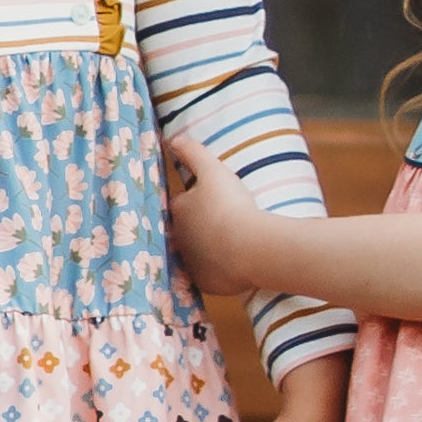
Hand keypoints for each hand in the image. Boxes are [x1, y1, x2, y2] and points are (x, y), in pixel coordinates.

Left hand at [163, 130, 291, 297]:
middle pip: (186, 230)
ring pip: (198, 253)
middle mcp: (179, 239)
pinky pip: (211, 274)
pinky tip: (233, 263)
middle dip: (198, 226)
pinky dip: (219, 269)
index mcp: (178, 211)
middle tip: (221, 220)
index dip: (192, 200)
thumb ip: (192, 152)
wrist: (249, 246)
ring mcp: (192, 263)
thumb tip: (172, 139)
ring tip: (230, 242)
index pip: (180, 203)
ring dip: (208, 248)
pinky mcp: (206, 282)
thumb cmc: (229, 204)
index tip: (207, 198)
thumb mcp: (212, 169)